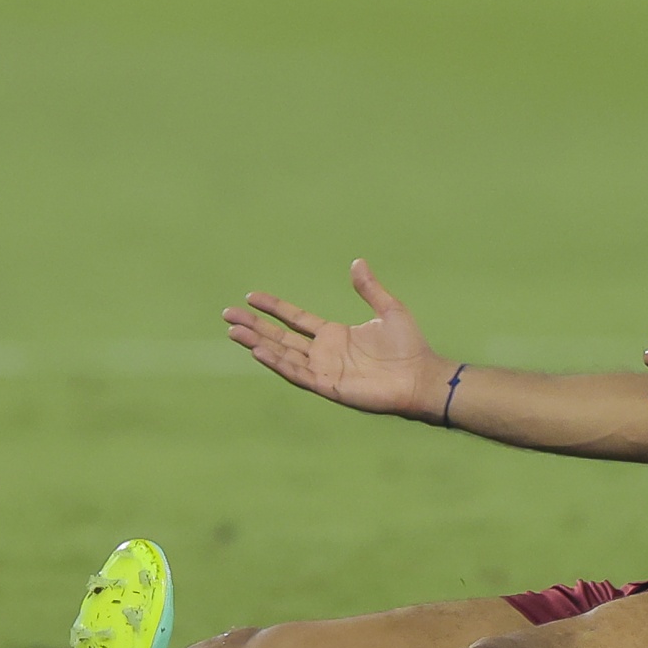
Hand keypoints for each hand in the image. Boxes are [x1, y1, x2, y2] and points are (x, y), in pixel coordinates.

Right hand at [224, 259, 454, 418]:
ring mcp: (324, 370)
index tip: (251, 297)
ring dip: (257, 344)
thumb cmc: (409, 347)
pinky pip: (297, 373)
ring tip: (234, 332)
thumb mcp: (389, 309)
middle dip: (254, 327)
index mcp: (334, 334)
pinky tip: (258, 351)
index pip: (294, 319)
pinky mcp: (328, 386)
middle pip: (279, 337)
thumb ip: (369, 288)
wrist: (421, 375)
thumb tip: (357, 262)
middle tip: (227, 315)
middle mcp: (323, 353)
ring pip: (282, 355)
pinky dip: (277, 363)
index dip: (273, 308)